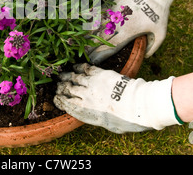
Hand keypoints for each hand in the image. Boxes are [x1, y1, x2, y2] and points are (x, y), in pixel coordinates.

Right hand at [54, 63, 180, 133]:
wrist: (136, 105)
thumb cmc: (126, 120)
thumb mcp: (108, 125)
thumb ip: (96, 118)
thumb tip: (92, 114)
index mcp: (86, 112)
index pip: (66, 104)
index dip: (59, 100)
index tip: (56, 98)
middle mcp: (85, 98)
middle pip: (67, 89)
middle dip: (61, 87)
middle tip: (58, 85)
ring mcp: (91, 84)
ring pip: (73, 78)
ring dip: (66, 76)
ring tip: (62, 75)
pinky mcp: (99, 74)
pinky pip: (85, 69)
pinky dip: (79, 67)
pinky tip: (76, 67)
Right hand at [88, 0, 182, 63]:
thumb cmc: (159, 12)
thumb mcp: (161, 33)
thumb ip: (153, 47)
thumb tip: (145, 57)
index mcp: (128, 32)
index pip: (111, 46)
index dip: (101, 54)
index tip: (93, 61)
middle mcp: (118, 24)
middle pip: (100, 38)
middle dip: (91, 47)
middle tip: (83, 54)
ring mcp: (114, 12)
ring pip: (97, 25)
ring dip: (87, 34)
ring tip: (79, 41)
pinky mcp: (113, 3)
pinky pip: (99, 12)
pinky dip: (91, 19)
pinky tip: (84, 24)